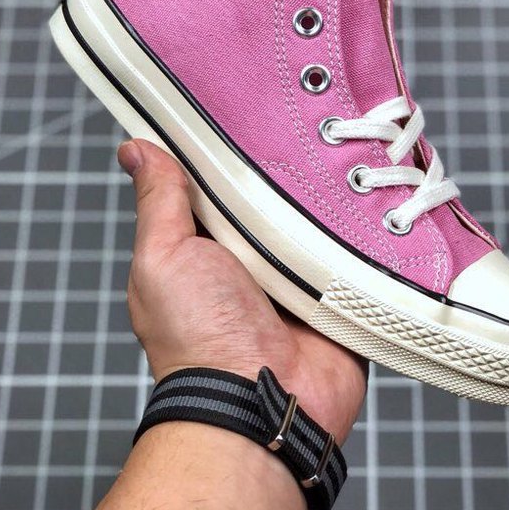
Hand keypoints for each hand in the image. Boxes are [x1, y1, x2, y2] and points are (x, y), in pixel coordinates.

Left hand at [118, 138, 367, 443]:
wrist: (261, 403)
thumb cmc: (198, 339)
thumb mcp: (164, 256)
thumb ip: (159, 201)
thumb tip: (135, 149)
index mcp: (207, 246)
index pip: (220, 181)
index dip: (230, 147)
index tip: (247, 106)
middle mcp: (253, 259)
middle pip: (273, 194)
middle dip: (286, 167)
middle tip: (307, 119)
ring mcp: (298, 276)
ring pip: (317, 217)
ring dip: (326, 198)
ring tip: (345, 149)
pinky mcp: (339, 292)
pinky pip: (355, 249)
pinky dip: (362, 229)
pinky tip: (373, 193)